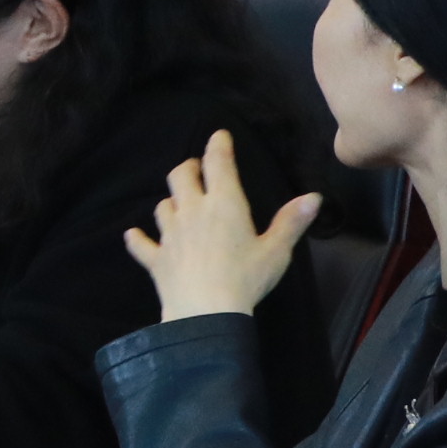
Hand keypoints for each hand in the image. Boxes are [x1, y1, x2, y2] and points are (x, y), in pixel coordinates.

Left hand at [125, 128, 319, 322]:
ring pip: (162, 206)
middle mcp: (192, 212)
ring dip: (170, 201)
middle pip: (181, 176)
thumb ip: (291, 222)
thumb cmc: (246, 278)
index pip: (219, 164)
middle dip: (189, 167)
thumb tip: (313, 197)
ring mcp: (170, 234)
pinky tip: (133, 235)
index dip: (218, 146)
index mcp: (224, 205)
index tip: (218, 135)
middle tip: (196, 168)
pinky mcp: (156, 258)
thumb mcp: (276, 251)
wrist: (205, 312)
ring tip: (177, 202)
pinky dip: (137, 238)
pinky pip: (141, 244)